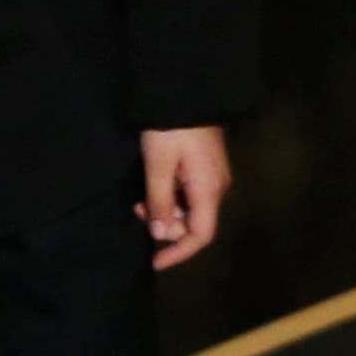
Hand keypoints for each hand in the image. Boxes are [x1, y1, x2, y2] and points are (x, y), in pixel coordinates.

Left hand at [137, 126, 230, 271]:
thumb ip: (159, 202)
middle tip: (138, 210)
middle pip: (194, 223)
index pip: (201, 236)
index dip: (178, 252)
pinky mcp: (206, 166)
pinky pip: (190, 193)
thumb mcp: (158, 166)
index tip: (155, 262)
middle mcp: (217, 188)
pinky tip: (153, 187)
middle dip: (165, 226)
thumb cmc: (170, 130)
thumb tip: (159, 234)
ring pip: (190, 208)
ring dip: (165, 210)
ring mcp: (213, 176)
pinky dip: (171, 197)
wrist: (185, 93)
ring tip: (141, 199)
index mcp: (209, 191)